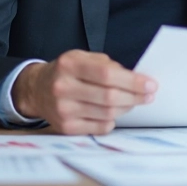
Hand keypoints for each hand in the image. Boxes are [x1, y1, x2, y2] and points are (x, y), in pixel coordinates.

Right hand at [12, 49, 156, 134]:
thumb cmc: (66, 71)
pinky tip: (112, 113)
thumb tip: (136, 79)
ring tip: (132, 102)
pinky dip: (112, 120)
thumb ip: (107, 65)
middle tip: (149, 95)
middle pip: (109, 97)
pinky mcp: (65, 127)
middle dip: (135, 97)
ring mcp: (63, 110)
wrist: (36, 89)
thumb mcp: (83, 58)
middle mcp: (63, 87)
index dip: (132, 81)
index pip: (107, 75)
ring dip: (126, 108)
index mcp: (69, 65)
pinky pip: (99, 127)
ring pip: (106, 114)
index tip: (150, 84)